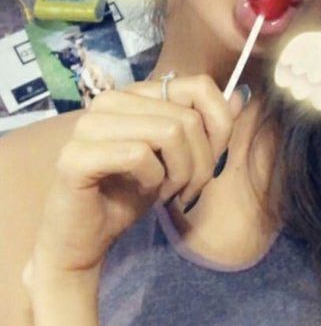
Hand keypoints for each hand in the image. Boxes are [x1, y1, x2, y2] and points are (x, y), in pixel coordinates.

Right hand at [26, 75, 246, 279]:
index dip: (219, 126)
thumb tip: (240, 98)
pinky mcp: (76, 155)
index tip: (209, 160)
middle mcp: (109, 101)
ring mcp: (89, 125)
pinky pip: (140, 155)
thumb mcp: (178, 161)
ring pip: (169, 132)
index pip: (199, 87)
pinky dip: (153, 180)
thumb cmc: (129, 196)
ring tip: (167, 192)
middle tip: (185, 189)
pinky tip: (143, 192)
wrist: (86, 239)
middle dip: (201, 163)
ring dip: (180, 174)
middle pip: (188, 117)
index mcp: (135, 95)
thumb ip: (205, 129)